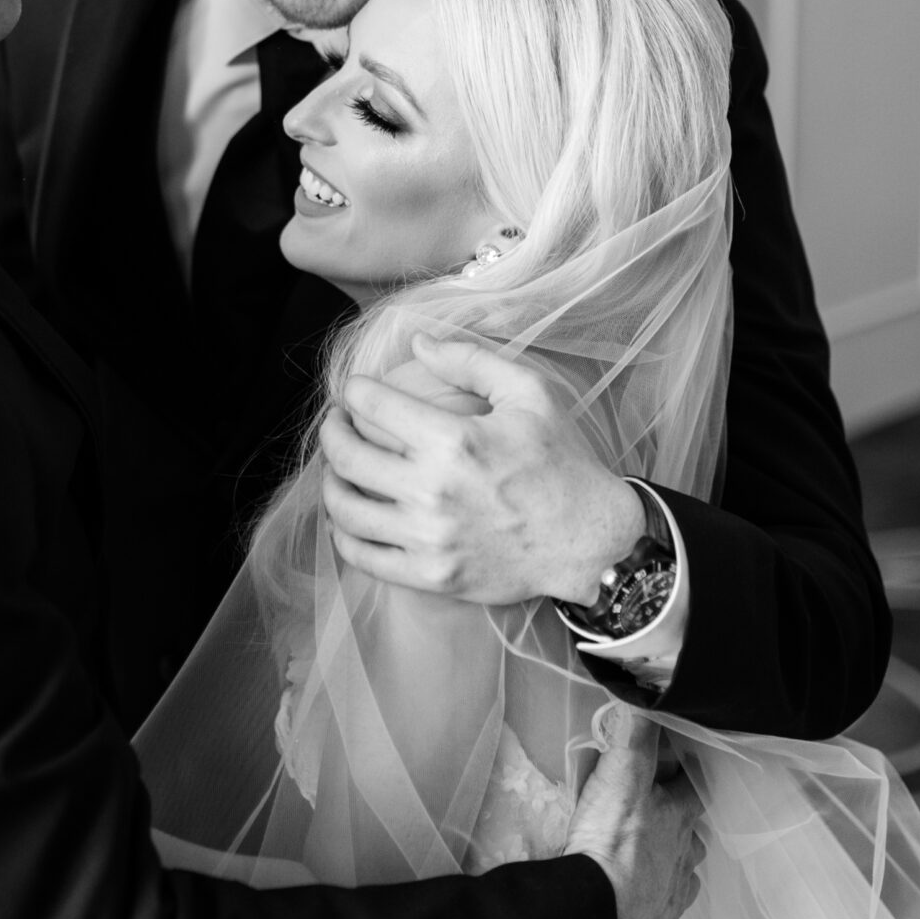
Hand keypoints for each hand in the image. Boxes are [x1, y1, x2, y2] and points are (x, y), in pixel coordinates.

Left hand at [319, 333, 644, 605]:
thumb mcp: (530, 394)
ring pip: (345, 508)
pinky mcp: (430, 576)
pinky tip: (351, 517)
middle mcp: (434, 491)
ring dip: (330, 481)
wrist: (589, 541)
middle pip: (347, 456)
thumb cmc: (561, 463)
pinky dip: (343, 534)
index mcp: (455, 441)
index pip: (373, 405)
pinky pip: (363, 556)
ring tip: (339, 468)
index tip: (356, 389)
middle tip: (338, 423)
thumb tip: (417, 342)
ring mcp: (428, 539)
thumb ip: (471, 360)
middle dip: (332, 431)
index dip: (355, 390)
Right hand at [563, 705, 703, 918]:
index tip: (674, 768)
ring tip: (646, 861)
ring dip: (670, 866)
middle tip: (652, 817)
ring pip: (682, 876)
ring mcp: (673, 897)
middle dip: (678, 827)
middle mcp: (684, 858)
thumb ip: (634, 733)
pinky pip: (662, 913)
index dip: (685, 776)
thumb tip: (647, 698)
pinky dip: (653, 905)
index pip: (693, 789)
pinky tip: (637, 902)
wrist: (596, 911)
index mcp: (679, 818)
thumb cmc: (612, 838)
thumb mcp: (621, 773)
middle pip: (691, 837)